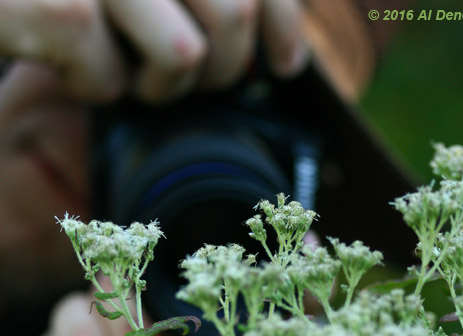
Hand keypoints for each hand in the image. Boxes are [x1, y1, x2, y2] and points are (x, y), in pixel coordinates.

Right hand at [0, 0, 307, 101]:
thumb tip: (278, 49)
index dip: (282, 21)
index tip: (288, 65)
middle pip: (233, 17)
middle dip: (222, 69)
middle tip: (193, 78)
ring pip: (185, 58)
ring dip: (159, 84)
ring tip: (125, 66)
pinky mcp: (66, 9)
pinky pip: (111, 82)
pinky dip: (91, 88)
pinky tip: (63, 60)